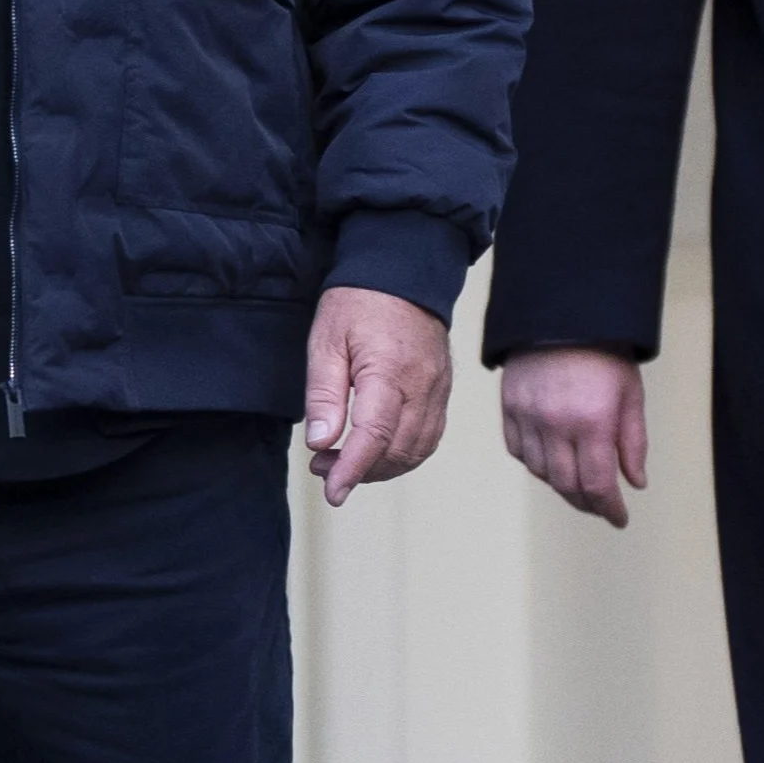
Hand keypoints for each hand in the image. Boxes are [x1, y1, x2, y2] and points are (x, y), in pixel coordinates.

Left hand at [302, 285, 454, 504]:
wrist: (403, 270)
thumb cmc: (359, 301)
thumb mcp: (326, 340)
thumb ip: (324, 394)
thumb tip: (321, 442)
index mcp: (389, 371)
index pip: (375, 437)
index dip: (352, 471)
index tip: (333, 492)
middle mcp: (421, 386)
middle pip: (398, 452)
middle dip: (360, 471)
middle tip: (322, 465)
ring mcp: (437, 389)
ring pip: (416, 450)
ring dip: (381, 467)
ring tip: (343, 459)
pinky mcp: (442, 390)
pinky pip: (429, 436)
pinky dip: (403, 454)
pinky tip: (376, 448)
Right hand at [500, 345, 648, 527]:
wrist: (563, 313)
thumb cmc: (603, 350)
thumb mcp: (631, 394)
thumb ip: (633, 442)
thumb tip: (635, 482)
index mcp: (592, 422)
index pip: (598, 484)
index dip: (610, 508)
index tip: (619, 518)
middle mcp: (556, 424)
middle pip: (567, 485)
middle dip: (587, 503)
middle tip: (601, 507)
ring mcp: (528, 416)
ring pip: (541, 472)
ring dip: (562, 486)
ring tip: (579, 486)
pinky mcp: (509, 407)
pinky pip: (518, 451)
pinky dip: (535, 464)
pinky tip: (551, 462)